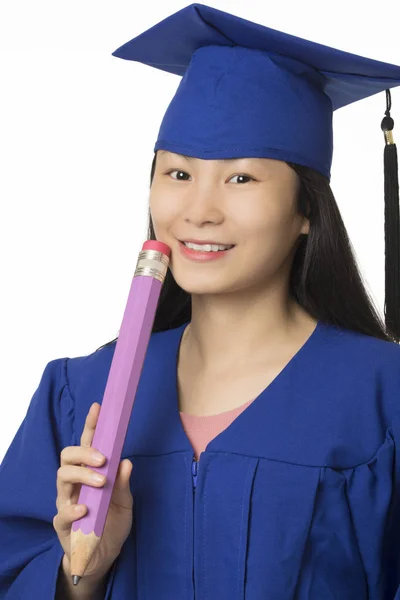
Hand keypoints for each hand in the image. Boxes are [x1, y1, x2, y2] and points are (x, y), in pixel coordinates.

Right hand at [53, 402, 132, 578]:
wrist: (103, 557)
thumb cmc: (112, 524)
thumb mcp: (125, 503)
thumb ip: (124, 484)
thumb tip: (126, 462)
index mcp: (90, 472)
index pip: (88, 444)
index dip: (91, 425)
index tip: (98, 407)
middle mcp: (75, 483)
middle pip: (68, 456)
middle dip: (84, 452)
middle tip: (103, 458)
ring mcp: (66, 501)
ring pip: (62, 477)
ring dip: (83, 475)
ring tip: (101, 482)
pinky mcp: (62, 523)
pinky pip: (61, 511)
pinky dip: (73, 508)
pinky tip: (86, 509)